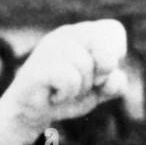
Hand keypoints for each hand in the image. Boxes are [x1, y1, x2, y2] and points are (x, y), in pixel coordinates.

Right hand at [0, 20, 127, 144]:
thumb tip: (110, 77)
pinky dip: (67, 94)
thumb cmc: (65, 96)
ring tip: (63, 91)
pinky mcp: (39, 66)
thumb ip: (113, 85)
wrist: (30, 114)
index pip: (114, 31)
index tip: (98, 70)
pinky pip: (70, 80)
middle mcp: (66, 34)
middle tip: (79, 84)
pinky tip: (53, 95)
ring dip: (80, 90)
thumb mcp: (97, 92)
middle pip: (106, 54)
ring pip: (87, 68)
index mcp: (81, 33)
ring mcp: (50, 48)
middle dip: (99, 77)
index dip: (115, 54)